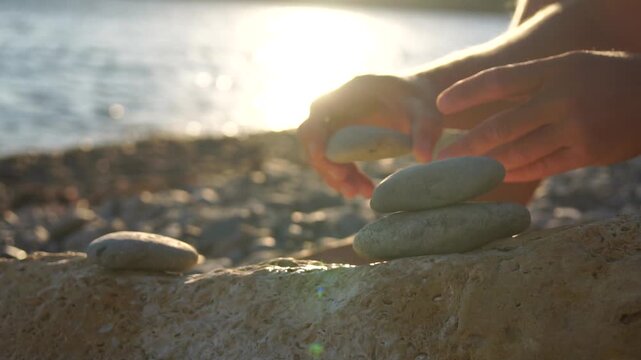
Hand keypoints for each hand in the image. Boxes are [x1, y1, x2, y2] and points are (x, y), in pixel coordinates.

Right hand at [297, 75, 442, 197]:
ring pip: (323, 152)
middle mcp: (336, 103)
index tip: (333, 168)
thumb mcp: (427, 116)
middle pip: (313, 137)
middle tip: (350, 190)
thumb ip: (424, 133)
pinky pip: (335, 159)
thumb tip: (424, 159)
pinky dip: (347, 176)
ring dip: (338, 176)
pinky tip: (366, 190)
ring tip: (363, 193)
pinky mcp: (341, 136)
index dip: (317, 142)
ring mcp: (336, 120)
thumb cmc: (423, 103)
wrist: (422, 101)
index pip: (319, 114)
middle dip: (328, 166)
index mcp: (352, 90)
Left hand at [436, 51, 640, 181]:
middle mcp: (561, 98)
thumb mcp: (568, 66)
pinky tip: (496, 175)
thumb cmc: (602, 77)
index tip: (439, 105)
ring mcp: (575, 128)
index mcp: (555, 70)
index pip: (499, 80)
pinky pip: (541, 167)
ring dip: (486, 164)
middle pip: (502, 125)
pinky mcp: (587, 153)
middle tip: (441, 157)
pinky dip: (515, 172)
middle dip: (467, 143)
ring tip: (461, 173)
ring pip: (519, 152)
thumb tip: (484, 99)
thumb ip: (531, 83)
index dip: (466, 93)